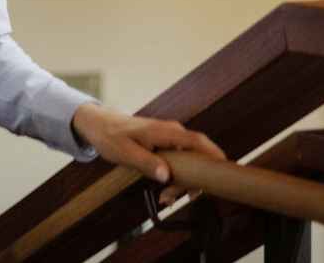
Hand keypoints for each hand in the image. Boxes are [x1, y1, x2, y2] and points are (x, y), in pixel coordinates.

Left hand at [71, 102, 225, 204]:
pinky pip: (178, 161)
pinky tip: (165, 191)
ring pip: (187, 162)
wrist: (99, 125)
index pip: (197, 141)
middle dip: (193, 179)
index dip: (214, 154)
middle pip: (196, 155)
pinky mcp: (164, 145)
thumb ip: (147, 163)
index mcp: (164, 131)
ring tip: (166, 198)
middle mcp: (171, 132)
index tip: (225, 170)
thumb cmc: (110, 136)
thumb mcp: (126, 152)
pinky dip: (175, 176)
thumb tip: (166, 175)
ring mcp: (169, 138)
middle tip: (184, 197)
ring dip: (182, 181)